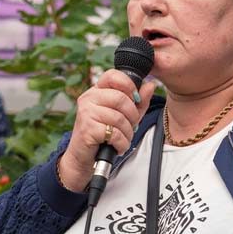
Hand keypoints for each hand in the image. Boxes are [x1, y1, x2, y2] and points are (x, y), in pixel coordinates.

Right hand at [57, 70, 156, 191]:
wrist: (82, 158)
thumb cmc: (103, 135)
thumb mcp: (124, 116)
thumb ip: (138, 101)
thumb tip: (150, 85)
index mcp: (96, 91)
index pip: (113, 75)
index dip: (129, 85)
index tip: (135, 99)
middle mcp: (88, 98)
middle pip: (120, 98)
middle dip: (132, 116)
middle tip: (130, 126)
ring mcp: (86, 113)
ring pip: (119, 118)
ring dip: (127, 133)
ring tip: (122, 139)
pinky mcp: (87, 129)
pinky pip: (115, 133)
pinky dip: (121, 143)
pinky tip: (117, 146)